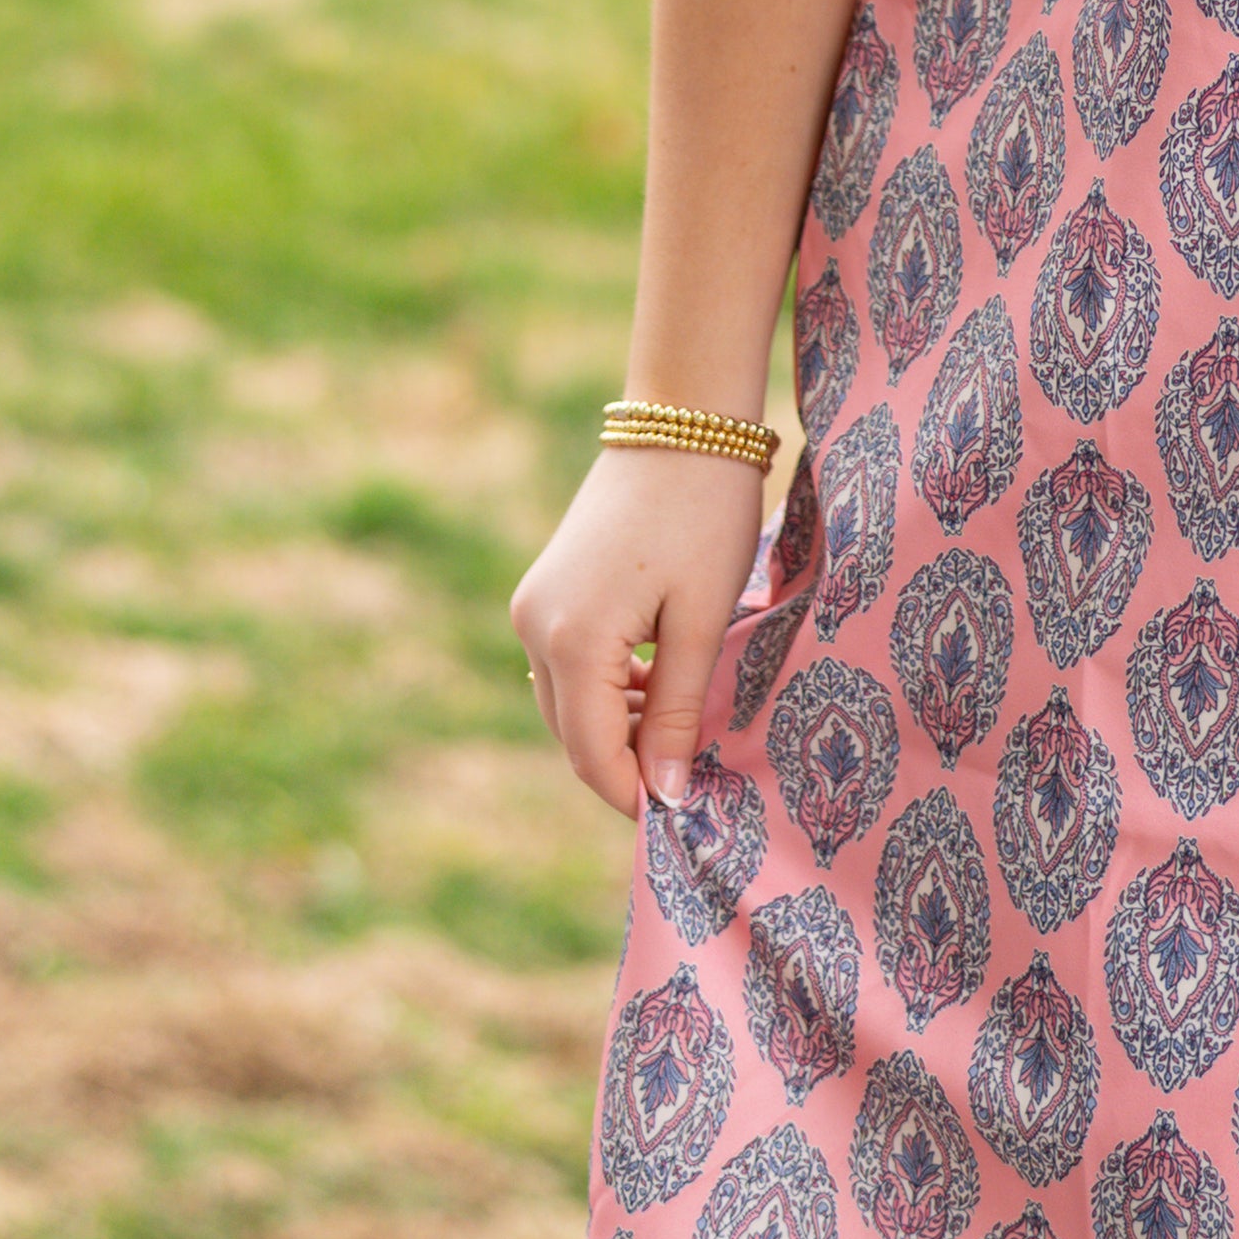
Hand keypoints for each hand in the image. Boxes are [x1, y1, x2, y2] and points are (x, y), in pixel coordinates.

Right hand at [511, 444, 771, 815]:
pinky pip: (569, 666)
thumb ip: (680, 713)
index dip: (636, 797)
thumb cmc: (704, 516)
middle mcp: (535, 627)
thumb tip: (667, 796)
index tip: (686, 818)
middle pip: (574, 736)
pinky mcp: (546, 589)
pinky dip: (610, 690)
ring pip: (569, 704)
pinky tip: (661, 685)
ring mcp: (534, 605)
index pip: (594, 757)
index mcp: (572, 642)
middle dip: (628, 767)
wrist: (682, 419)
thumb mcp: (703, 623)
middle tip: (694, 779)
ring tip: (687, 729)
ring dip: (621, 729)